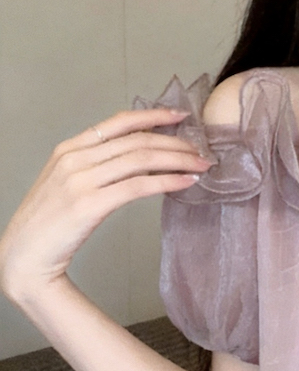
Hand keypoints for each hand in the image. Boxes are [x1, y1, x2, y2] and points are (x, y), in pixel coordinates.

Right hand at [0, 108, 211, 304]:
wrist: (24, 255)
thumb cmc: (50, 222)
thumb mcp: (66, 182)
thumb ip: (95, 165)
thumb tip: (138, 155)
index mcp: (69, 148)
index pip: (119, 122)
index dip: (154, 116)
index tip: (181, 115)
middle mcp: (74, 158)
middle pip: (137, 140)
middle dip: (176, 142)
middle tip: (202, 150)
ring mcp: (80, 180)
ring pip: (142, 159)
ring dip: (178, 160)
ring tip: (201, 165)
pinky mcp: (89, 204)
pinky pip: (139, 186)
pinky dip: (167, 182)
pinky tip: (185, 183)